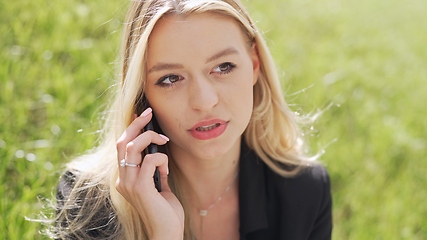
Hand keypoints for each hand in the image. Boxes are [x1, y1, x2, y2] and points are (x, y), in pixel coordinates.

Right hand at [115, 108, 183, 238]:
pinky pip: (150, 160)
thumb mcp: (158, 185)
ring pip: (131, 147)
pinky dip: (161, 159)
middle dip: (136, 124)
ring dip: (150, 138)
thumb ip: (154, 171)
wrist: (167, 232)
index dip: (130, 129)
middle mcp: (122, 179)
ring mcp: (128, 183)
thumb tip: (157, 152)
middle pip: (122, 142)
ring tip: (164, 141)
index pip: (122, 147)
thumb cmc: (165, 211)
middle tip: (149, 113)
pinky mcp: (140, 188)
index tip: (141, 115)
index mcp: (125, 178)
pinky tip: (166, 170)